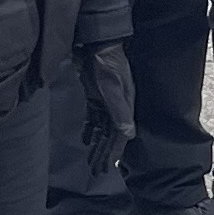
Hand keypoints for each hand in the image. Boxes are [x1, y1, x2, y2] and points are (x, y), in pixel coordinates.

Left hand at [79, 41, 134, 176]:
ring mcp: (107, 101)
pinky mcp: (96, 96)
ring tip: (90, 162)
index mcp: (126, 106)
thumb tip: (128, 135)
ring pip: (102, 129)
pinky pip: (94, 118)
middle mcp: (118, 106)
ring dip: (97, 145)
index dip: (114, 151)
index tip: (107, 167)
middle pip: (111, 135)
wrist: (98, 42)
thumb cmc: (107, 64)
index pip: (120, 135)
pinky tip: (86, 140)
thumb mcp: (113, 87)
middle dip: (103, 153)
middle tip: (95, 172)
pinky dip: (91, 130)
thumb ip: (118, 110)